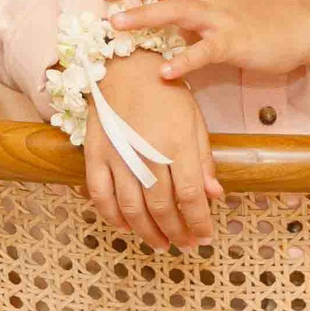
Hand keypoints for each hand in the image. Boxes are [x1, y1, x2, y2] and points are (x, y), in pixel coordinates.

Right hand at [83, 51, 220, 250]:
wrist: (125, 66)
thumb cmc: (166, 92)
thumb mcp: (195, 120)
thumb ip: (204, 160)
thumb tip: (214, 195)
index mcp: (177, 144)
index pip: (191, 196)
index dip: (199, 223)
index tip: (205, 237)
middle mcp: (147, 154)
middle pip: (162, 208)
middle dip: (177, 232)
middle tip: (185, 244)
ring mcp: (118, 156)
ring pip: (132, 209)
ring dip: (148, 232)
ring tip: (161, 243)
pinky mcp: (95, 154)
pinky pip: (101, 196)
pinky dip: (113, 217)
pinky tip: (127, 228)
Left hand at [100, 0, 309, 81]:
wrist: (298, 28)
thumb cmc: (255, 19)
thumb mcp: (218, 4)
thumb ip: (188, 3)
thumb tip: (153, 8)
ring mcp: (222, 18)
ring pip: (180, 9)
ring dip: (146, 14)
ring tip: (117, 25)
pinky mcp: (236, 43)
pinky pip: (207, 51)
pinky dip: (184, 61)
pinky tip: (165, 73)